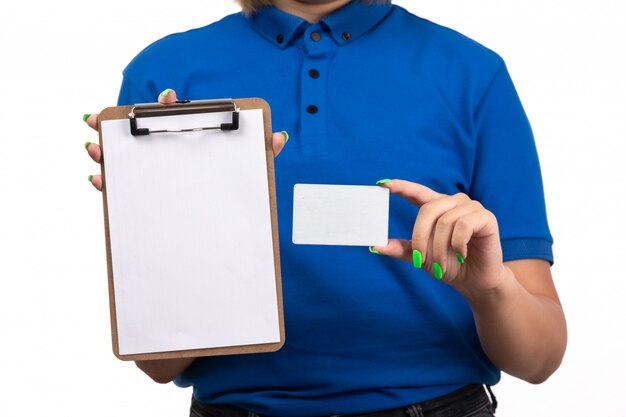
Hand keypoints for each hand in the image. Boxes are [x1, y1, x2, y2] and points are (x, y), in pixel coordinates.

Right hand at [84, 89, 288, 190]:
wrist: (226, 224)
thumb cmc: (232, 186)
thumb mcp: (248, 169)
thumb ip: (262, 153)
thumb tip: (279, 136)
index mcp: (189, 142)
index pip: (175, 117)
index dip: (168, 105)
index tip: (166, 96)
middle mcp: (167, 154)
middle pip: (138, 134)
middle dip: (117, 124)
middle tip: (101, 118)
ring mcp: (154, 174)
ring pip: (122, 158)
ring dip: (104, 150)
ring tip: (93, 147)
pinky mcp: (145, 196)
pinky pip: (122, 188)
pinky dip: (107, 181)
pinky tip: (98, 178)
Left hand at [372, 179, 507, 294]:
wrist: (474, 281)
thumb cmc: (448, 265)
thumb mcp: (421, 257)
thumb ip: (402, 249)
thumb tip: (375, 246)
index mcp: (437, 207)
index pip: (417, 192)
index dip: (402, 186)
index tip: (383, 183)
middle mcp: (453, 202)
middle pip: (428, 210)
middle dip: (421, 238)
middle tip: (420, 259)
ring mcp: (471, 207)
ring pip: (445, 221)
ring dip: (440, 248)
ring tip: (442, 264)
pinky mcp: (486, 217)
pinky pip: (464, 225)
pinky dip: (458, 244)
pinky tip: (461, 254)